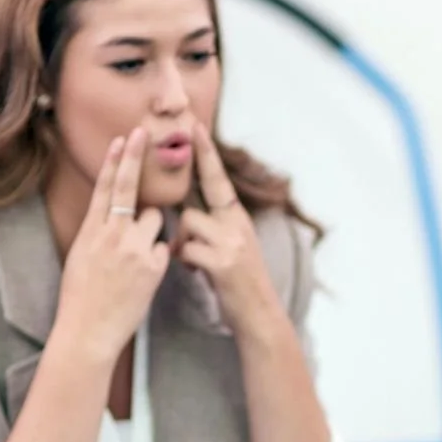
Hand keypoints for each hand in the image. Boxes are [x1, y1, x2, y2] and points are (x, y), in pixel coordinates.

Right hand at [53, 128, 171, 363]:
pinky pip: (164, 249)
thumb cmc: (81, 297)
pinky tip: (144, 278)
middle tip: (142, 132)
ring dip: (153, 230)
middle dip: (135, 158)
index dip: (115, 161)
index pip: (104, 187)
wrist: (88, 329)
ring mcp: (134, 248)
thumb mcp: (81, 257)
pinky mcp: (153, 265)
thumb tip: (112, 216)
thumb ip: (99, 233)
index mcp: (91, 230)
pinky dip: (159, 259)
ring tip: (137, 259)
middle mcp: (112, 233)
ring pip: (156, 219)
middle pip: (128, 187)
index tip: (123, 138)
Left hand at [174, 120, 280, 336]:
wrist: (260, 314)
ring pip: (188, 223)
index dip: (207, 154)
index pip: (219, 180)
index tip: (196, 127)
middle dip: (184, 185)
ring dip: (182, 242)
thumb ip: (214, 228)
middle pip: (195, 201)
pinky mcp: (222, 263)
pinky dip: (185, 260)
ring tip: (192, 260)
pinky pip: (188, 248)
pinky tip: (196, 271)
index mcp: (238, 219)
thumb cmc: (239, 284)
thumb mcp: (233, 248)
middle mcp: (237, 225)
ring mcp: (231, 243)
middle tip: (183, 139)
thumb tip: (186, 217)